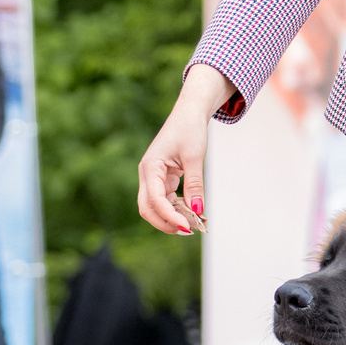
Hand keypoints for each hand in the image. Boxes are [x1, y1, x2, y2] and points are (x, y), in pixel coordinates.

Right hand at [136, 65, 237, 235]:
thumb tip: (198, 210)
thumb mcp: (194, 157)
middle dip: (165, 222)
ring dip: (171, 217)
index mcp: (150, 167)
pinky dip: (175, 209)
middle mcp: (147, 174)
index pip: (155, 200)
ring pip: (155, 206)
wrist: (189, 113)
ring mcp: (153, 177)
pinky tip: (190, 213)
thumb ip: (195, 185)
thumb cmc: (190, 130)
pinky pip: (164, 200)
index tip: (188, 227)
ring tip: (193, 224)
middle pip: (147, 208)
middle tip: (188, 231)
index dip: (170, 216)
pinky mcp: (162, 179)